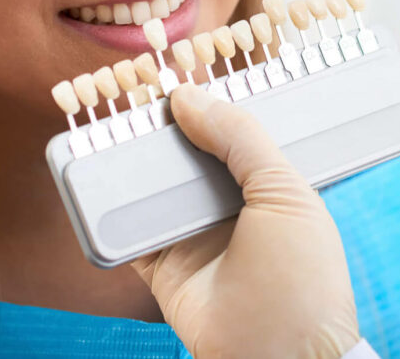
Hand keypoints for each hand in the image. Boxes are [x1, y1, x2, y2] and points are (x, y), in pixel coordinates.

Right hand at [130, 84, 359, 358]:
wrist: (281, 357)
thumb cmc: (301, 276)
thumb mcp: (284, 191)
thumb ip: (240, 138)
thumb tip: (188, 98)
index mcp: (270, 185)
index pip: (236, 132)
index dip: (211, 103)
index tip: (181, 70)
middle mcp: (231, 206)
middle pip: (190, 154)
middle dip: (166, 125)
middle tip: (137, 87)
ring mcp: (195, 235)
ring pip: (157, 185)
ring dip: (135, 158)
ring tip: (110, 116)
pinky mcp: (163, 266)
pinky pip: (129, 230)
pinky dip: (111, 208)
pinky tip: (98, 172)